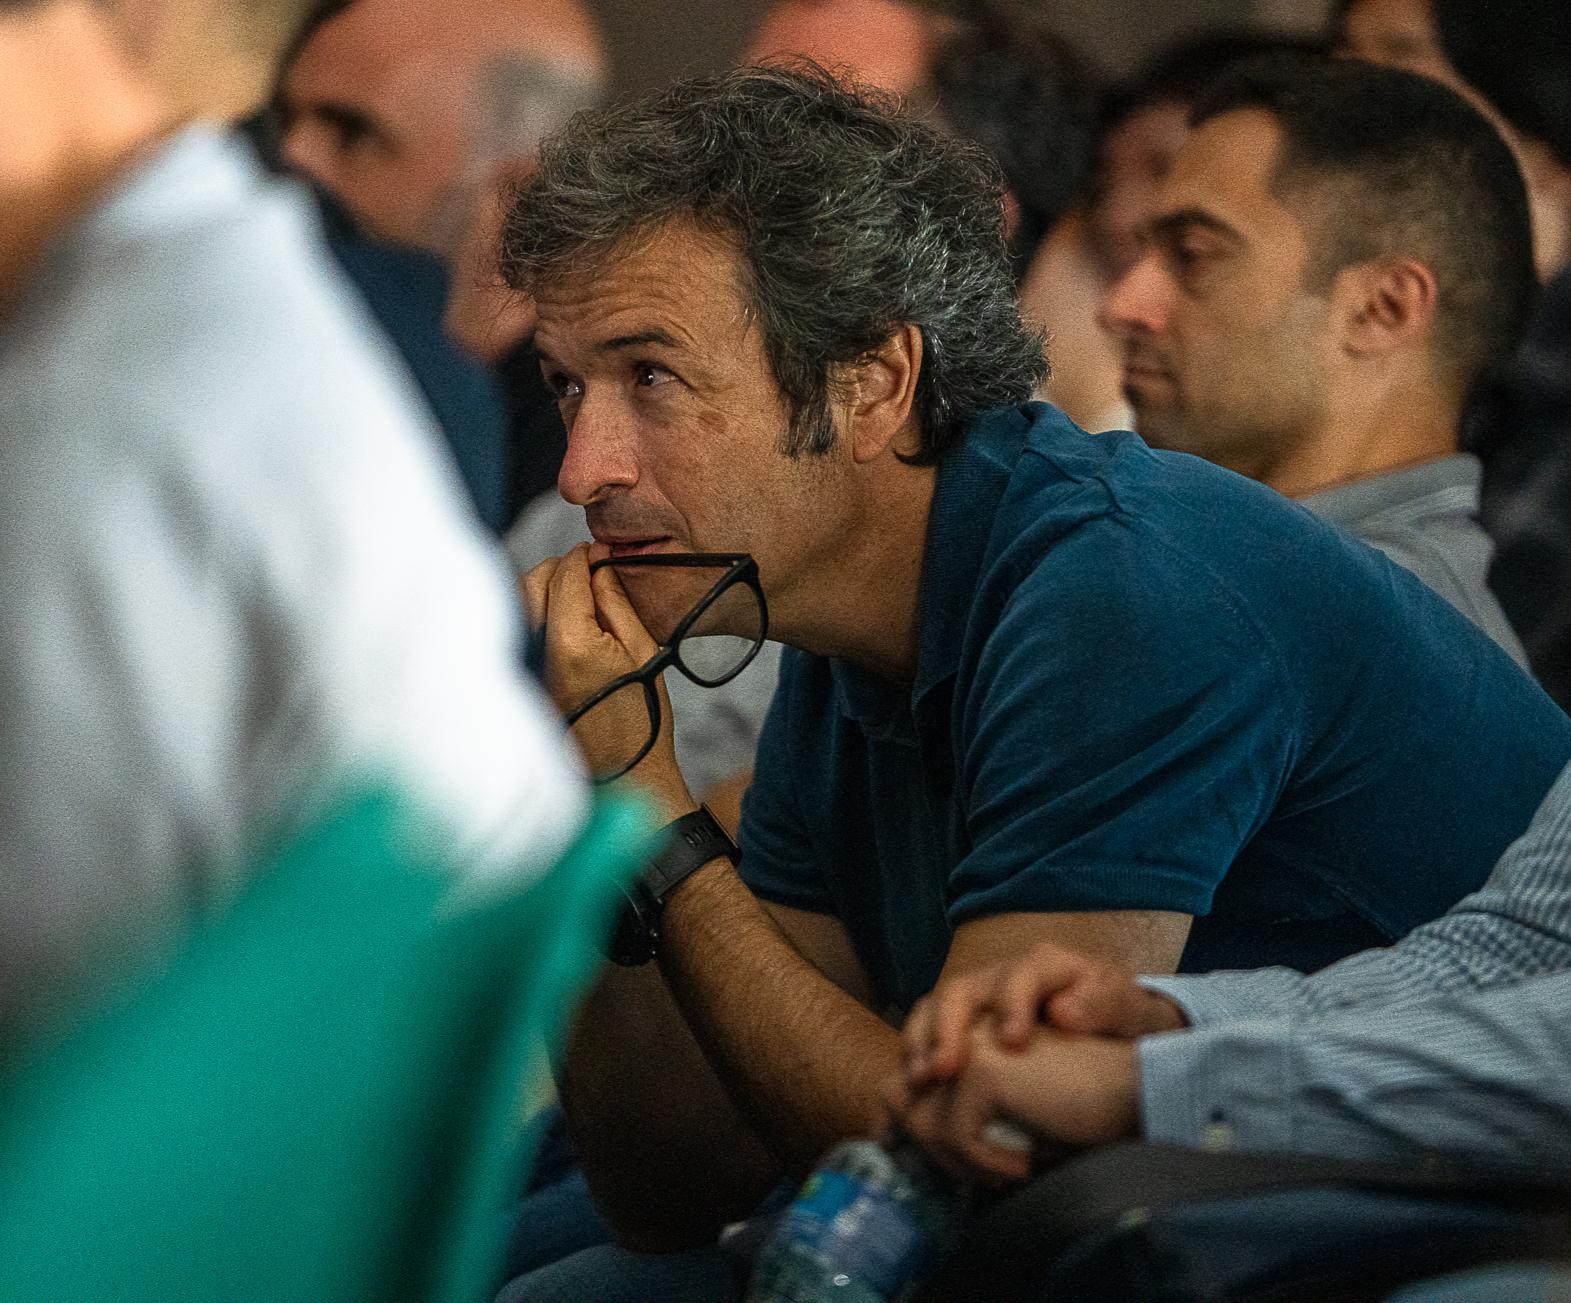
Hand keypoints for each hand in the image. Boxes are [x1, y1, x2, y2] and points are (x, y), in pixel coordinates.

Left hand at [523, 545, 692, 811]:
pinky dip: (534, 616)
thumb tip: (598, 563)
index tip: (600, 556)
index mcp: (571, 642)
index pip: (565, 573)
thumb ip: (616, 600)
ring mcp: (521, 666)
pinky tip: (560, 625)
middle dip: (559, 570)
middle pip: (532, 581)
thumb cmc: (640, 716)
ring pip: (517, 603)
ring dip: (543, 590)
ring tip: (576, 600)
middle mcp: (535, 651)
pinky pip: (516, 630)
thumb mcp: (642, 649)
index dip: (585, 557)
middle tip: (588, 576)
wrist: (622, 771)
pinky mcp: (517, 678)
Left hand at [882, 1023, 1140, 1185]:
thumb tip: (904, 1138)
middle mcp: (959, 1029)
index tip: (892, 1150)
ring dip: (962, 1161)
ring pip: (926, 1124)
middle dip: (921, 1145)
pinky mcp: (982, 1070)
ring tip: (1006, 1169)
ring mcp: (967, 1045)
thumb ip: (958, 1112)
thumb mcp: (1004, 1111)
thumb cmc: (1073, 1105)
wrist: (1128, 1090)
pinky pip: (957, 1137)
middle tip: (967, 1174)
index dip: (888, 1113)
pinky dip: (988, 1163)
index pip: (901, 1069)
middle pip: (896, 1094)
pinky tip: (1022, 1163)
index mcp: (964, 1031)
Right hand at [903, 942, 1186, 1090]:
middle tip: (945, 1070)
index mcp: (1047, 966)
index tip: (1012, 1043)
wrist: (1117, 1025)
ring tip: (921, 1081)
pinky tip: (916, 1088)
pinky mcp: (966, 1022)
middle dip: (948, 1028)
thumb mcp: (1130, 1010)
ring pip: (936, 1007)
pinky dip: (917, 1054)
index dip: (1010, 1005)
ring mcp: (980, 997)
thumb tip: (1061, 1013)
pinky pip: (928, 1029)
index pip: (1020, 976)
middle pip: (962, 989)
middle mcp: (1004, 974)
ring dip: (923, 1042)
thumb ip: (1104, 1006)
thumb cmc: (1123, 1020)